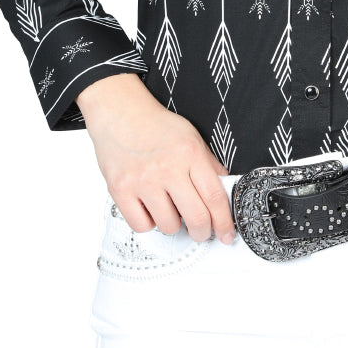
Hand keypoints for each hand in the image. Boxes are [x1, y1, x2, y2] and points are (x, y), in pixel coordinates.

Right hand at [76, 73, 236, 244]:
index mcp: (189, 153)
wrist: (120, 113)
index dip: (225, 222)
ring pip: (169, 226)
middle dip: (203, 232)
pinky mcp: (120, 190)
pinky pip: (142, 226)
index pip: (214, 197)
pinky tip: (150, 208)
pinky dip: (149, 223)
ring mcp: (142, 181)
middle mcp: (167, 168)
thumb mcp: (191, 137)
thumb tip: (225, 192)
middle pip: (196, 217)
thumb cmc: (156, 125)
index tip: (227, 234)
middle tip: (201, 232)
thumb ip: (209, 165)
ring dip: (174, 224)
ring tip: (169, 208)